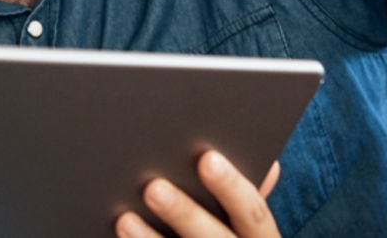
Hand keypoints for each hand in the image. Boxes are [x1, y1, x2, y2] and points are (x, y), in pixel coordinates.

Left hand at [114, 150, 279, 237]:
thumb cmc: (224, 235)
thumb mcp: (243, 224)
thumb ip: (242, 198)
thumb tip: (266, 163)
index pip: (253, 213)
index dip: (231, 186)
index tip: (207, 158)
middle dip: (185, 213)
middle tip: (153, 187)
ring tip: (125, 218)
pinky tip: (120, 237)